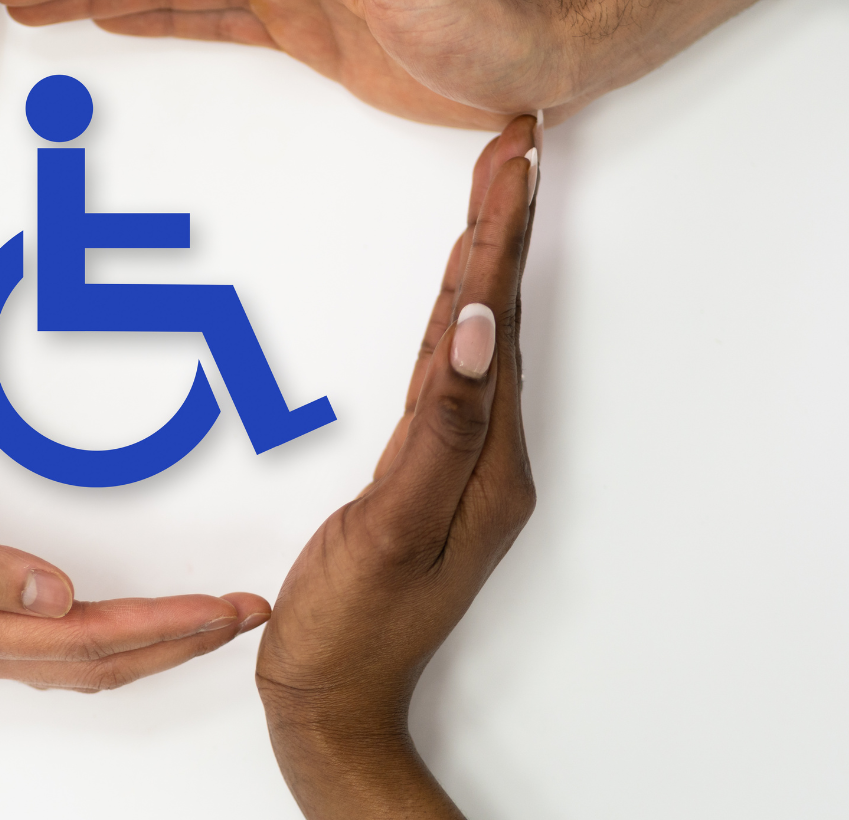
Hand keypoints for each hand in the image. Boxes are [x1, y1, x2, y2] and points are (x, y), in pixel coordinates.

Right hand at [0, 439, 270, 690]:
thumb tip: (59, 596)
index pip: (89, 639)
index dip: (167, 627)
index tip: (227, 609)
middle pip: (97, 662)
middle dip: (179, 642)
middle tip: (246, 616)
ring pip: (77, 663)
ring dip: (149, 646)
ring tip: (207, 624)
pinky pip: (50, 651)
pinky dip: (106, 642)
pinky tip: (125, 627)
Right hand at [253, 115, 539, 816]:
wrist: (332, 705)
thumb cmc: (352, 630)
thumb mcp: (393, 528)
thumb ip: (437, 428)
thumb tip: (468, 328)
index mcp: (489, 460)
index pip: (494, 320)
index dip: (502, 233)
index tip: (516, 156)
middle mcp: (488, 453)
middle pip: (495, 313)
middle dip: (506, 221)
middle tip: (517, 142)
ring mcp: (460, 462)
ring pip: (474, 334)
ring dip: (486, 255)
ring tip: (498, 186)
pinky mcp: (426, 470)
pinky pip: (446, 367)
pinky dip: (453, 309)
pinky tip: (454, 285)